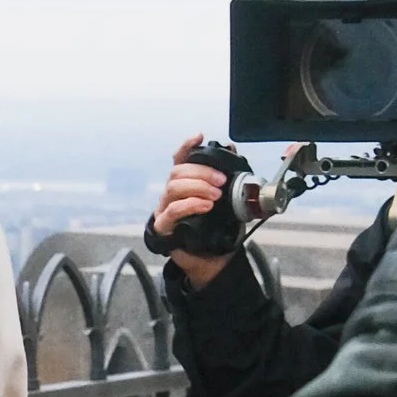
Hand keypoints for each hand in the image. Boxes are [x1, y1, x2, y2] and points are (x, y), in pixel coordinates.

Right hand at [150, 137, 233, 283]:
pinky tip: (205, 205)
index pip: (180, 159)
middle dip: (202, 172)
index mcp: (186, 184)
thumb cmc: (219, 229)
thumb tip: (232, 150)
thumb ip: (231, 176)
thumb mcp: (231, 200)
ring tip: (216, 195)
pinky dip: (191, 204)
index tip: (199, 136)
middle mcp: (172, 194)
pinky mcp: (164, 227)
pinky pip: (173, 210)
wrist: (215, 260)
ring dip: (198, 187)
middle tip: (222, 181)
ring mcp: (166, 209)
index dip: (187, 146)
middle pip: (177, 172)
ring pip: (173, 188)